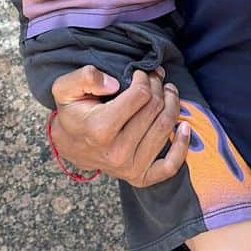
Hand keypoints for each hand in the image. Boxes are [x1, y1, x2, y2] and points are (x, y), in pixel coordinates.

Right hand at [50, 65, 189, 187]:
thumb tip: (114, 83)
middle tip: (155, 78)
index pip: (140, 96)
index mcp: (99, 129)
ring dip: (172, 104)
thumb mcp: (65, 88)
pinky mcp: (140, 177)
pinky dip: (182, 146)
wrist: (69, 144)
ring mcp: (130, 167)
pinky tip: (185, 127)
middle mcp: (117, 152)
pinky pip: (170, 166)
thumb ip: (84, 77)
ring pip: (165, 128)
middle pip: (155, 109)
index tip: (140, 72)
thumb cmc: (72, 112)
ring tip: (168, 91)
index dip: (144, 78)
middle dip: (159, 87)